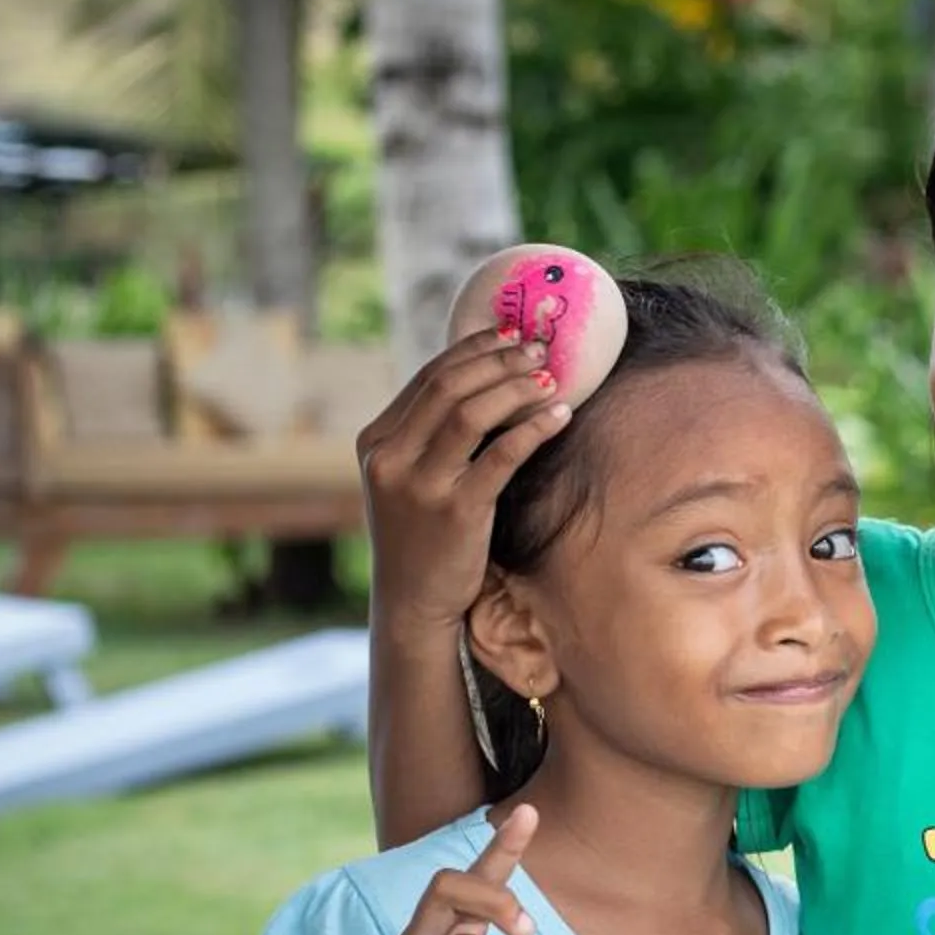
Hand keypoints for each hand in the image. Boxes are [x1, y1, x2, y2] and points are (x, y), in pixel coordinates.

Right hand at [355, 331, 570, 632]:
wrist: (412, 600)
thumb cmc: (422, 534)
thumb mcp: (408, 478)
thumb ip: (429, 434)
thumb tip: (482, 380)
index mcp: (375, 441)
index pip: (428, 377)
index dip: (474, 349)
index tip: (511, 333)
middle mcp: (389, 457)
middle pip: (449, 387)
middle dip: (500, 361)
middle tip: (540, 349)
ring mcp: (420, 485)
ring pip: (471, 414)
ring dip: (517, 388)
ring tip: (552, 377)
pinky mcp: (456, 511)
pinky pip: (501, 456)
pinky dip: (533, 429)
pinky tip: (560, 416)